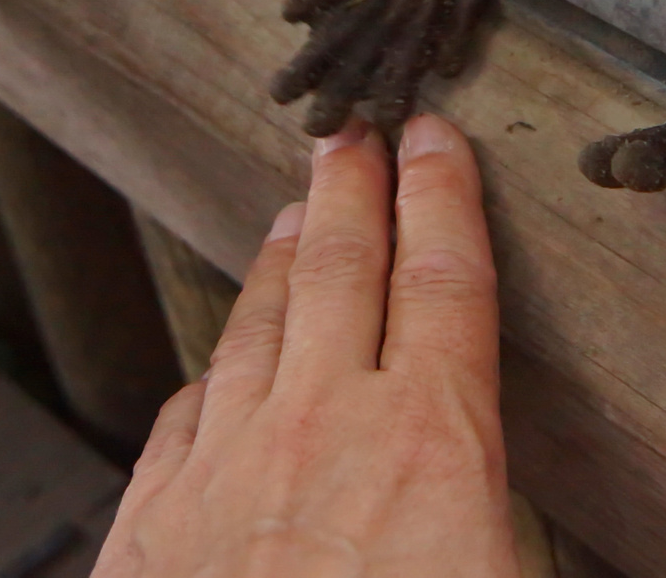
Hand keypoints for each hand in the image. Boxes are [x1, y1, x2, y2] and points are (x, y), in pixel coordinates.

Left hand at [93, 114, 516, 577]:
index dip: (441, 198)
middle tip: (351, 133)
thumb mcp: (504, 577)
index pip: (443, 285)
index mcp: (430, 446)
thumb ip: (501, 507)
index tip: (433, 142)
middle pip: (339, 271)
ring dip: (279, 263)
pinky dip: (215, 372)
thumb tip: (506, 493)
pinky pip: (188, 411)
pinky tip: (220, 362)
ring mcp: (228, 461)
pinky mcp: (158, 510)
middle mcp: (321, 429)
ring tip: (291, 217)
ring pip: (256, 327)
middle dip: (350, 189)